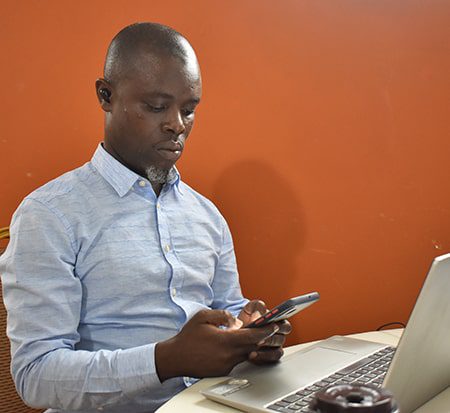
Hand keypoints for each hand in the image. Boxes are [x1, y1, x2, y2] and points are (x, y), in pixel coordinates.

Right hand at [155, 309, 279, 380]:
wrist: (175, 358)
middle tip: (271, 329)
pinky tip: (236, 345)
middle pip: (253, 346)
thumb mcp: (204, 317)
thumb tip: (237, 321)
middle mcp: (228, 355)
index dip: (265, 330)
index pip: (253, 336)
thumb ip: (223, 315)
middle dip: (262, 338)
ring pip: (245, 354)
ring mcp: (226, 365)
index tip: (274, 325)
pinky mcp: (223, 371)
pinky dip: (239, 352)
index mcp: (226, 340)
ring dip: (251, 345)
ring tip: (253, 335)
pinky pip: (237, 360)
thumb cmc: (188, 336)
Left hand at [238, 300, 291, 364]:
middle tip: (262, 333)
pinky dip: (263, 356)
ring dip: (266, 344)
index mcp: (278, 321)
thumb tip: (263, 308)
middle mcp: (279, 333)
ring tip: (255, 343)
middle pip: (283, 334)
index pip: (285, 321)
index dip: (280, 321)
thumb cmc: (246, 320)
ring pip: (278, 345)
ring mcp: (276, 345)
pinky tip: (252, 353)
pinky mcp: (270, 355)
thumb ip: (256, 306)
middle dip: (272, 333)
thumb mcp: (249, 309)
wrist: (237, 333)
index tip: (271, 320)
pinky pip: (272, 357)